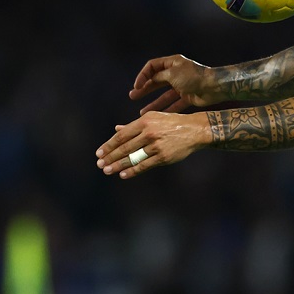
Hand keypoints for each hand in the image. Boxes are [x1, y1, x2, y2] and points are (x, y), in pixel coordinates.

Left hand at [95, 110, 210, 178]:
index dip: (109, 145)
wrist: (194, 130)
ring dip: (118, 165)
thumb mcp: (152, 119)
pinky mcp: (163, 156)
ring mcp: (156, 145)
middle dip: (110, 156)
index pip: (122, 135)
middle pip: (124, 147)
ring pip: (133, 157)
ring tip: (108, 170)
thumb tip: (116, 129)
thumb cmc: (171, 123)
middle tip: (100, 164)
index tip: (99, 153)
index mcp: (144, 121)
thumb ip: (133, 125)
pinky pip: (144, 165)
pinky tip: (123, 174)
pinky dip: (132, 170)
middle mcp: (149, 132)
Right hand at [130, 54, 220, 113]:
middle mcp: (176, 73)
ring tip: (142, 112)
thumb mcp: (172, 73)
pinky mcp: (187, 97)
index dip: (143, 75)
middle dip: (145, 89)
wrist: (214, 87)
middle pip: (156, 81)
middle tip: (133, 96)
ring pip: (164, 95)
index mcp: (172, 63)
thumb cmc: (193, 77)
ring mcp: (181, 86)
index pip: (152, 67)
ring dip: (153, 103)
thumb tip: (150, 80)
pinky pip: (173, 104)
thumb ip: (159, 77)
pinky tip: (157, 117)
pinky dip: (165, 110)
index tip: (137, 86)